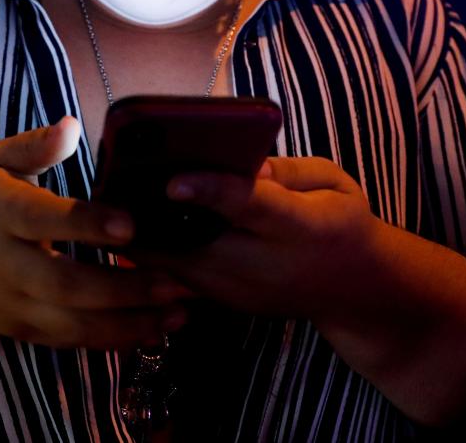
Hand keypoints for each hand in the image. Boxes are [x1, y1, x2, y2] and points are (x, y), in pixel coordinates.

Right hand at [0, 117, 191, 350]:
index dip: (86, 224)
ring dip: (128, 323)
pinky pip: (70, 342)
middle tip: (176, 281)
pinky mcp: (21, 330)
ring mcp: (9, 304)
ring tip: (178, 312)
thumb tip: (70, 126)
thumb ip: (34, 145)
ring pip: (70, 324)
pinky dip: (114, 340)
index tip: (131, 225)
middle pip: (62, 284)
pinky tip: (154, 330)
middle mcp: (1, 264)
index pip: (42, 219)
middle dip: (122, 287)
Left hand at [132, 156, 379, 324]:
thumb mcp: (334, 183)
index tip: (173, 179)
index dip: (211, 192)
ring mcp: (241, 291)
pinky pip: (174, 277)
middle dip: (153, 216)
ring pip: (175, 266)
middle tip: (114, 182)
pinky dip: (151, 252)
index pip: (252, 208)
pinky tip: (131, 223)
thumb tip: (244, 162)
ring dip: (142, 235)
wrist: (353, 290)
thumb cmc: (342, 222)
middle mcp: (265, 265)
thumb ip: (289, 170)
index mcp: (302, 227)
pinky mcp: (223, 302)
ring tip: (111, 197)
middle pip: (197, 243)